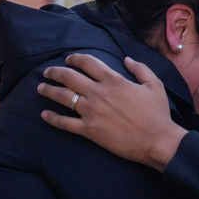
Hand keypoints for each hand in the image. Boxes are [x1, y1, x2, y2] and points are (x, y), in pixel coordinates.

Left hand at [38, 54, 186, 171]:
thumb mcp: (154, 85)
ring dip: (48, 91)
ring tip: (40, 88)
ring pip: (63, 97)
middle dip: (55, 72)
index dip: (75, 58)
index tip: (68, 59)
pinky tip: (44, 115)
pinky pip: (65, 123)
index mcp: (113, 80)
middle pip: (69, 77)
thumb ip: (140, 69)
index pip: (87, 63)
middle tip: (47, 72)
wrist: (156, 140)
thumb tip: (127, 59)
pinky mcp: (89, 130)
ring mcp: (91, 112)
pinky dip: (52, 118)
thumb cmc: (157, 113)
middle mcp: (98, 93)